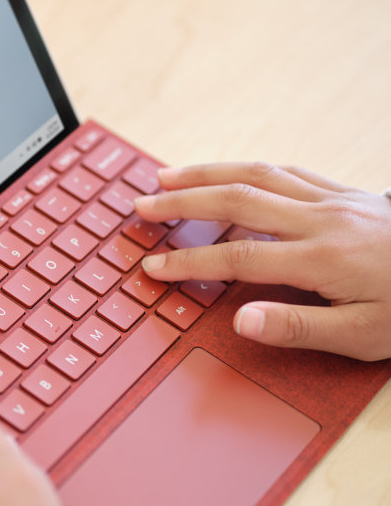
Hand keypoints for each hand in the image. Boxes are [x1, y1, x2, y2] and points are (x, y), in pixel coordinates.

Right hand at [135, 162, 390, 360]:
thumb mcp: (363, 336)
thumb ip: (297, 327)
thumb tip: (240, 319)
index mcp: (322, 258)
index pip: (238, 258)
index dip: (189, 263)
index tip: (154, 266)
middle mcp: (323, 220)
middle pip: (237, 199)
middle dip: (183, 201)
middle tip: (142, 206)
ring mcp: (337, 200)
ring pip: (259, 173)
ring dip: (208, 172)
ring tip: (168, 175)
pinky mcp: (350, 194)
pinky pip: (289, 170)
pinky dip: (250, 169)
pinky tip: (233, 173)